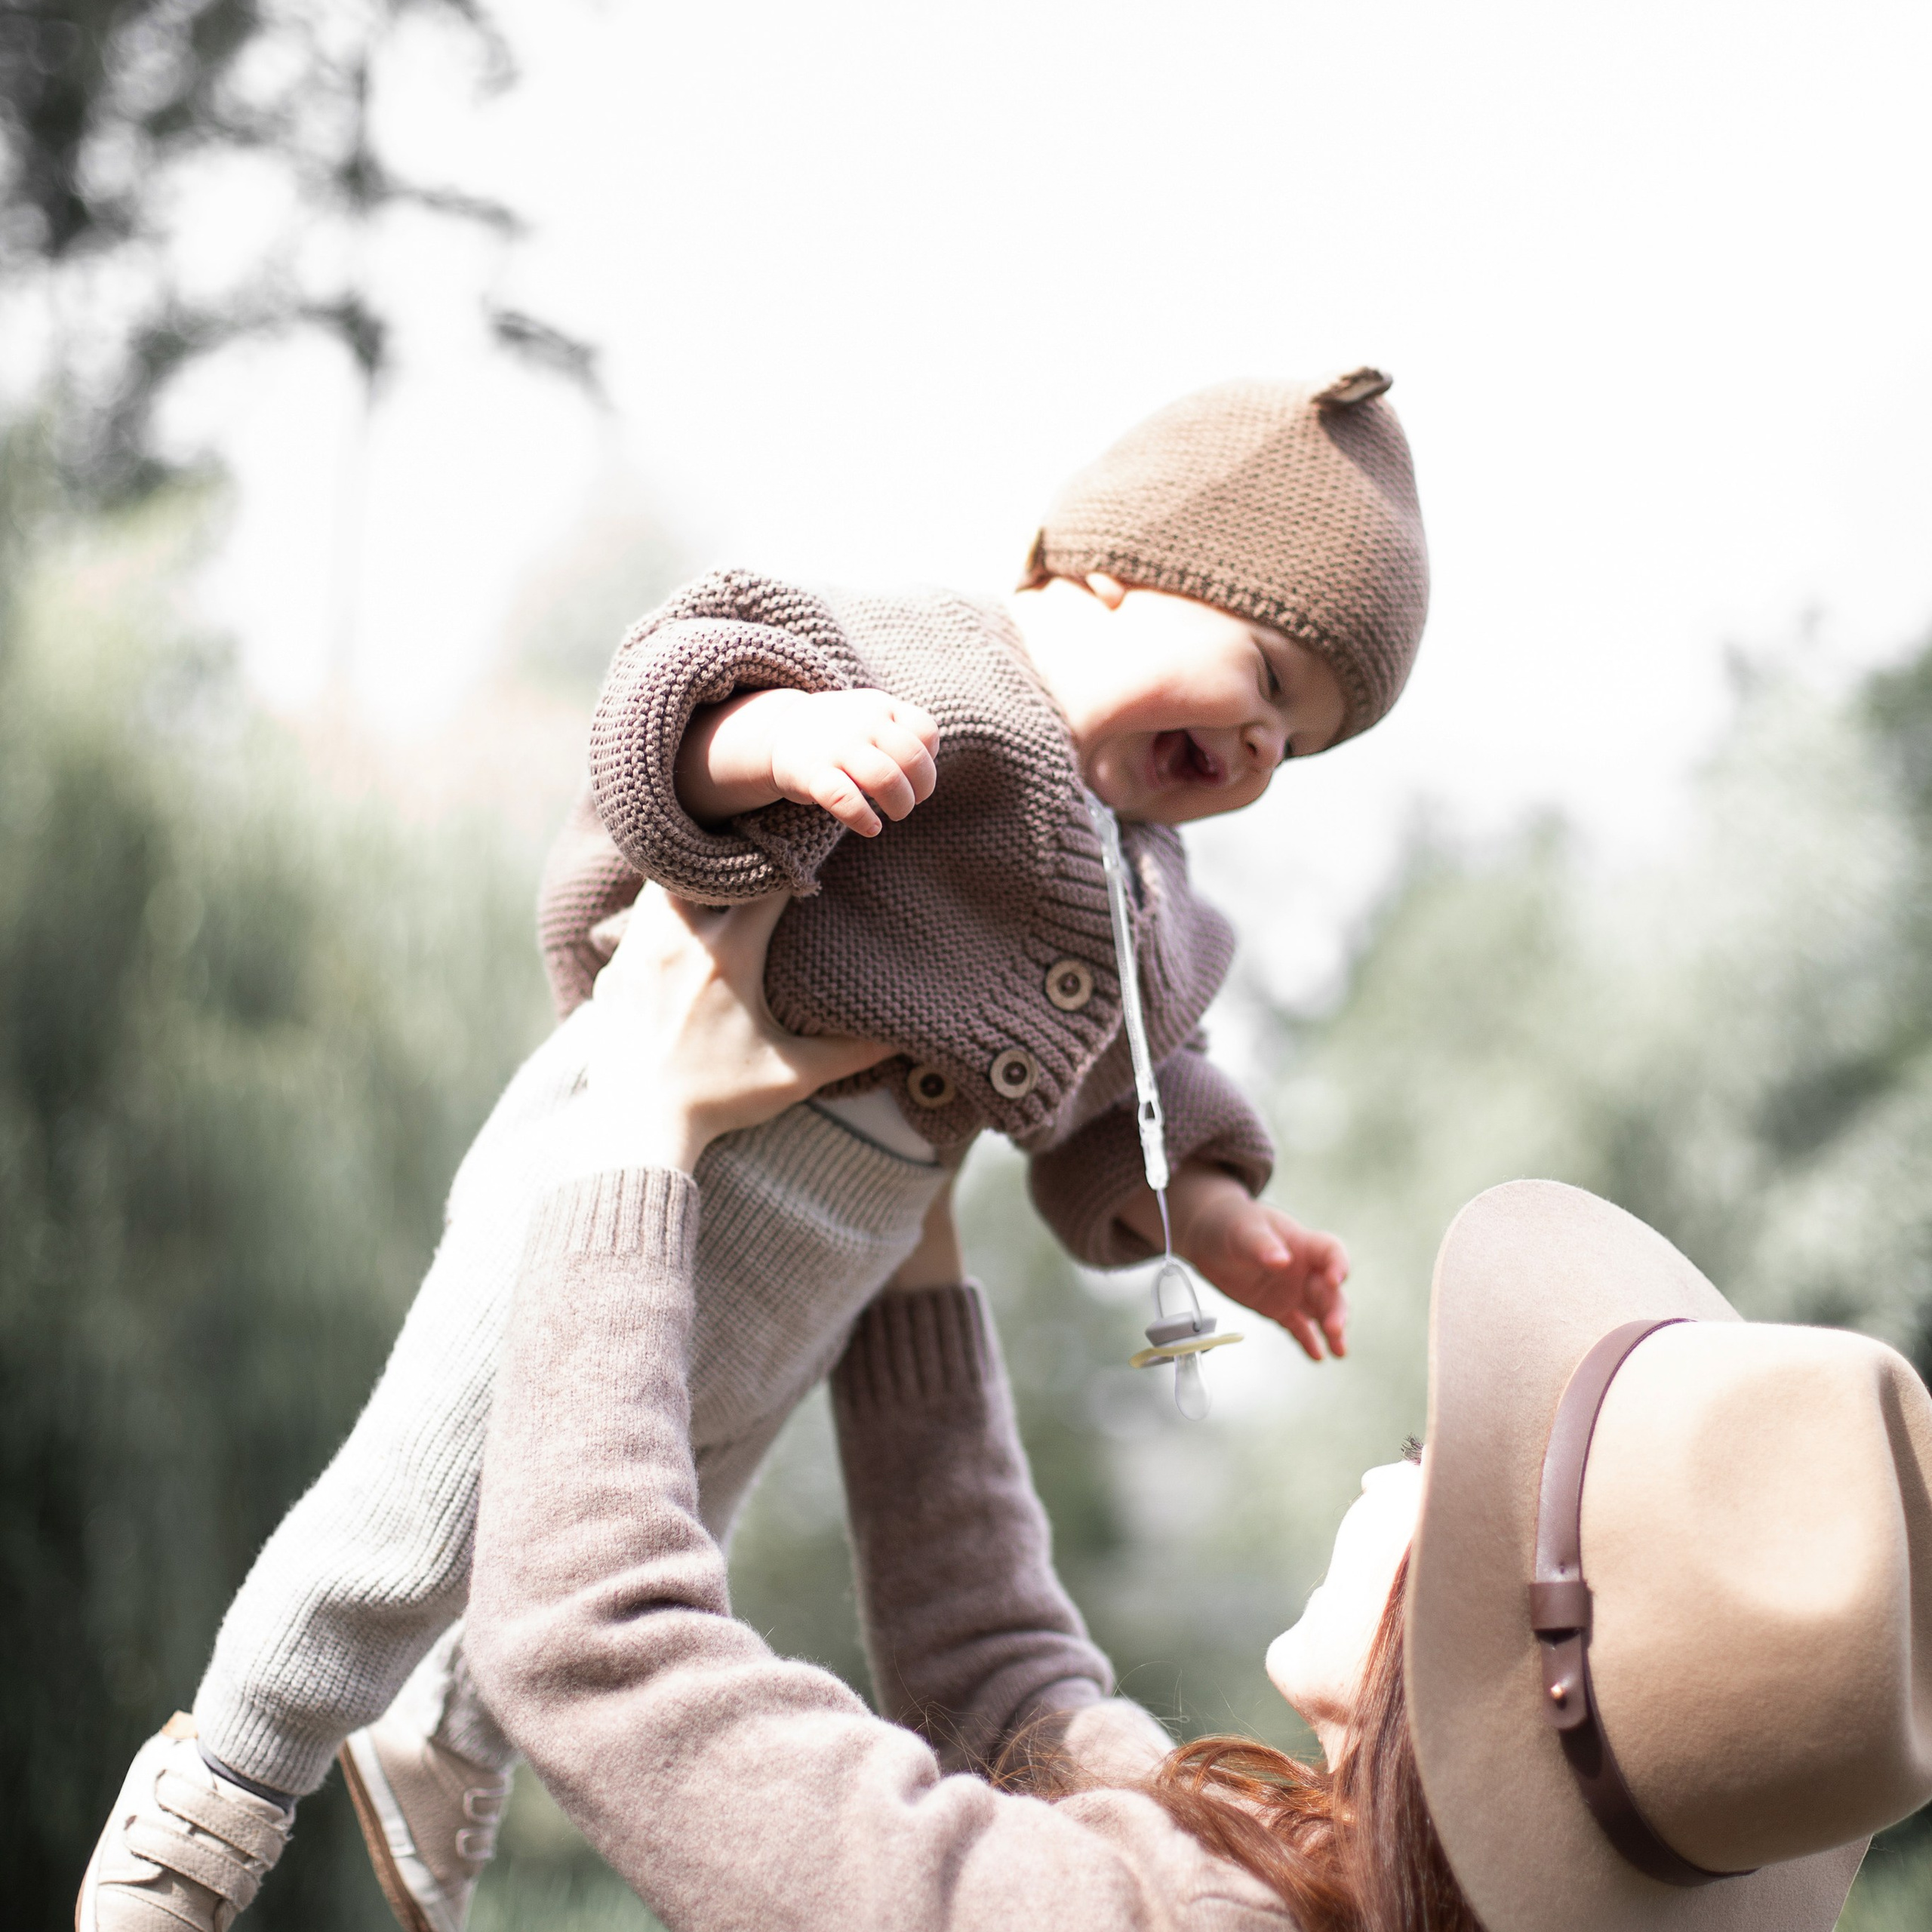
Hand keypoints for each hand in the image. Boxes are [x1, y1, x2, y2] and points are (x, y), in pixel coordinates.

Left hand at [584, 886, 892, 1172]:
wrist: (636, 1126)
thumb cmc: (716, 1099)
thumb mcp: (791, 1076)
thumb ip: (848, 1052)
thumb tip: (898, 1039)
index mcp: (727, 956)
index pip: (765, 884)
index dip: (790, 861)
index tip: (807, 849)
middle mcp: (677, 942)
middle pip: (700, 867)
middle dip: (727, 859)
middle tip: (750, 856)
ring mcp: (637, 955)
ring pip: (658, 889)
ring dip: (687, 883)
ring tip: (711, 887)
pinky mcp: (612, 975)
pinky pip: (635, 928)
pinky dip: (658, 920)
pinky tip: (675, 936)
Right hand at [677, 687, 939, 836]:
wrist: (779, 731)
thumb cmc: (841, 734)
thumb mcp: (873, 718)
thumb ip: (904, 735)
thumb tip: (925, 776)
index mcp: (881, 707)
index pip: (925, 731)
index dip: (930, 760)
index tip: (915, 774)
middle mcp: (862, 724)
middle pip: (912, 758)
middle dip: (922, 788)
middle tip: (912, 801)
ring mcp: (837, 748)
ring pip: (885, 779)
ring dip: (900, 805)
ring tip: (893, 815)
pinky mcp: (812, 774)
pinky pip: (845, 800)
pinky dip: (864, 819)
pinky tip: (871, 827)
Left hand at [1156, 1165, 1349, 1361]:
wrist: (1209, 1239)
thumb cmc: (1231, 1223)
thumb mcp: (1243, 1231)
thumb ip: (1262, 1246)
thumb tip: (1282, 1261)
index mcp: (1301, 1243)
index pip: (1330, 1252)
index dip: (1338, 1264)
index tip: (1336, 1279)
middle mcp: (1303, 1269)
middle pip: (1330, 1290)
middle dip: (1335, 1309)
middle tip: (1335, 1328)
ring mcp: (1293, 1291)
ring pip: (1320, 1312)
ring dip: (1331, 1330)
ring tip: (1339, 1351)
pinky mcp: (1278, 1308)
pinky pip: (1298, 1327)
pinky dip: (1308, 1341)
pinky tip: (1318, 1357)